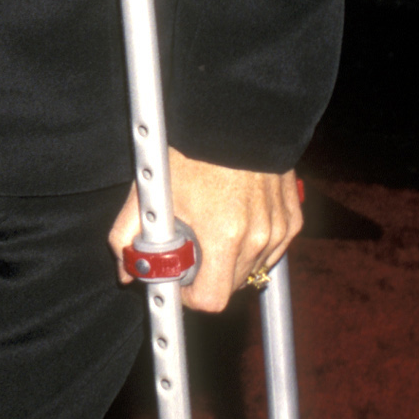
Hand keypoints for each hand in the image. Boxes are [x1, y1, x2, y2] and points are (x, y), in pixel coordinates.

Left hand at [108, 152, 302, 314]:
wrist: (237, 118)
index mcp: (223, 236)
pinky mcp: (293, 220)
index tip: (181, 280)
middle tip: (193, 246)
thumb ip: (129, 234)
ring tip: (215, 227)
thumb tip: (125, 269)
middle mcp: (257, 237)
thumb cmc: (194, 150)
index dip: (190, 297)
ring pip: (253, 270)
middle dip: (209, 275)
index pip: (212, 299)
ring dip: (232, 260)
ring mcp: (279, 229)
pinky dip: (255, 245)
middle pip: (231, 286)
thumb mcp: (152, 189)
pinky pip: (273, 250)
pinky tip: (238, 219)